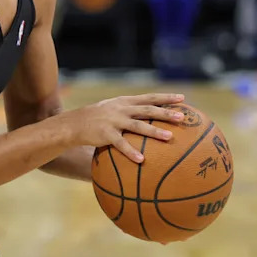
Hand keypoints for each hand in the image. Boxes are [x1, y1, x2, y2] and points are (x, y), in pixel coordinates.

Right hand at [54, 93, 187, 162]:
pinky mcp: (106, 134)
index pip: (149, 97)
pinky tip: (141, 160)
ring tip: (169, 137)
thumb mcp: (114, 108)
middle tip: (181, 117)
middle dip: (165, 113)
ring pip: (138, 125)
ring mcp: (114, 121)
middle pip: (147, 109)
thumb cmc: (98, 118)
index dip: (166, 98)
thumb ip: (130, 110)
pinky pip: (121, 144)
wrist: (75, 123)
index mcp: (125, 102)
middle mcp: (121, 109)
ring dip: (154, 132)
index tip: (182, 98)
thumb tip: (151, 116)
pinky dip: (131, 152)